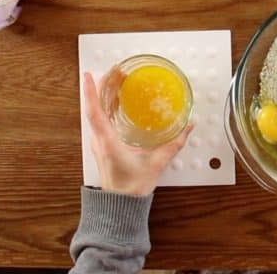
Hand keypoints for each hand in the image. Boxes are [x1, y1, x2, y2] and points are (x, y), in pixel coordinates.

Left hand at [83, 70, 192, 195]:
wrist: (121, 206)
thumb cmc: (132, 187)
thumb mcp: (156, 163)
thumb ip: (174, 144)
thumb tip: (188, 127)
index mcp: (107, 141)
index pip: (95, 112)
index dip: (91, 92)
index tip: (89, 75)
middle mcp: (100, 139)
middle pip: (96, 107)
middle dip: (104, 86)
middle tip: (116, 70)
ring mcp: (100, 142)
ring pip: (97, 112)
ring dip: (105, 95)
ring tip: (116, 80)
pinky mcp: (104, 145)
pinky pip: (101, 120)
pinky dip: (107, 106)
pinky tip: (117, 101)